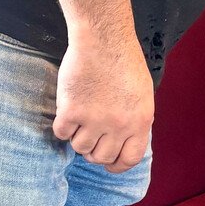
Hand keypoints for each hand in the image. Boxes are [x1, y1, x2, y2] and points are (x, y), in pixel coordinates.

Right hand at [52, 38, 153, 173]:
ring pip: (80, 148)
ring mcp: (95, 119)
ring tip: (81, 119)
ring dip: (78, 138)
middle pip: (102, 157)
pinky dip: (62, 126)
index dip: (118, 165)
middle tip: (91, 136)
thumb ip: (134, 119)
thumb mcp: (142, 94)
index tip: (109, 165)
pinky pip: (61, 133)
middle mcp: (119, 124)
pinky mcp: (71, 111)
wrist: (104, 40)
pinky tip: (68, 111)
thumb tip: (124, 141)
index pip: (130, 158)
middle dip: (95, 151)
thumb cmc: (124, 62)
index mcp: (141, 121)